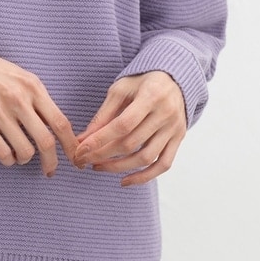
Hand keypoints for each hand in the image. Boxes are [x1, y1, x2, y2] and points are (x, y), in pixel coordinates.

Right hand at [0, 50, 77, 176]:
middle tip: (50, 170)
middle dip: (52, 162)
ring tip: (21, 156)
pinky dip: (8, 160)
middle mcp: (18, 100)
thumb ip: (41, 100)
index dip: (70, 145)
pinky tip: (7, 155)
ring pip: (24, 151)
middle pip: (46, 142)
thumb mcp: (24, 78)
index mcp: (33, 88)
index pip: (60, 123)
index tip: (73, 157)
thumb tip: (58, 129)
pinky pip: (2, 153)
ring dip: (26, 160)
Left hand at [74, 71, 186, 186]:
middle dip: (103, 155)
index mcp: (151, 96)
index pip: (122, 125)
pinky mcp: (178, 139)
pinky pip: (163, 164)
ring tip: (98, 167)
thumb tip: (83, 140)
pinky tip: (124, 181)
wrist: (175, 79)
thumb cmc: (142, 83)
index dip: (100, 140)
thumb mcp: (120, 90)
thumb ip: (103, 114)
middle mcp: (166, 114)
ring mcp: (174, 128)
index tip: (80, 151)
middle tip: (83, 160)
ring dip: (119, 167)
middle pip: (131, 143)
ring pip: (146, 157)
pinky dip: (144, 177)